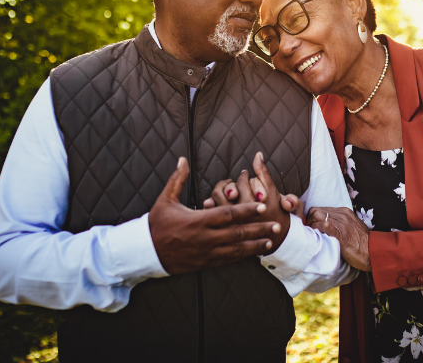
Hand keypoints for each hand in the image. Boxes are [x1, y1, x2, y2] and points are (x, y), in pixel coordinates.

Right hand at [148, 157, 281, 274]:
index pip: (227, 214)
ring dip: (254, 245)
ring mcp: (206, 252)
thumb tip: (183, 159)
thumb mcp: (165, 199)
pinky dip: (241, 256)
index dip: (246, 210)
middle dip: (259, 228)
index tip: (262, 205)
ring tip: (271, 241)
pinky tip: (253, 253)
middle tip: (277, 224)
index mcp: (197, 221)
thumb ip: (177, 179)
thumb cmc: (156, 224)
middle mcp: (204, 238)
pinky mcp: (204, 263)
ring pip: (235, 250)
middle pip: (237, 233)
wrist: (145, 253)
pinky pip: (227, 260)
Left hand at [202, 153, 290, 253]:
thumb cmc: (276, 213)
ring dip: (220, 190)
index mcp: (254, 204)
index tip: (245, 175)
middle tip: (235, 184)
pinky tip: (214, 202)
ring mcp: (231, 222)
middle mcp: (241, 214)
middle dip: (230, 184)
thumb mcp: (274, 193)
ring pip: (217, 199)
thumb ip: (264, 173)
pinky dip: (210, 204)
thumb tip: (257, 155)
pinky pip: (211, 211)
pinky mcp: (223, 228)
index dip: (243, 176)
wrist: (275, 239)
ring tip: (227, 192)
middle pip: (227, 190)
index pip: (242, 182)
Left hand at [308, 207, 371, 271]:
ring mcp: (341, 223)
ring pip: (316, 216)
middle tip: (310, 231)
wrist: (373, 252)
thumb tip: (326, 225)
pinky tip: (318, 237)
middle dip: (309, 220)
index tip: (312, 226)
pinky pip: (322, 226)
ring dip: (311, 226)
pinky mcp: (340, 233)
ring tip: (314, 235)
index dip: (312, 217)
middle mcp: (342, 214)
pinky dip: (316, 230)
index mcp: (344, 212)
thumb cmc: (362, 243)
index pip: (320, 208)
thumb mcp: (352, 227)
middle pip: (315, 210)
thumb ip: (340, 223)